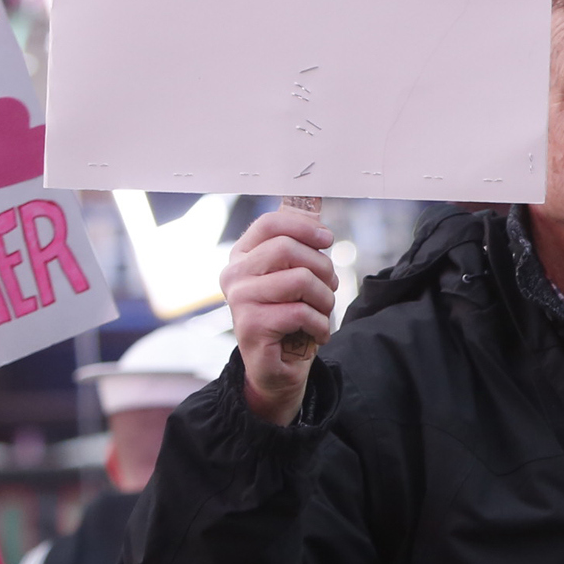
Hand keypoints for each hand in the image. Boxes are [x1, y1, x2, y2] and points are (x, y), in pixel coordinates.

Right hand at [224, 207, 336, 426]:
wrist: (280, 366)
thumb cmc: (291, 315)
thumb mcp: (296, 274)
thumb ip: (299, 239)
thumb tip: (314, 197)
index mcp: (243, 256)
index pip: (270, 223)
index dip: (305, 226)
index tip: (327, 239)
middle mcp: (234, 275)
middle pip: (288, 249)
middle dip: (323, 268)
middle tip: (330, 287)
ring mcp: (239, 301)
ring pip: (300, 280)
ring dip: (325, 299)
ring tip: (322, 312)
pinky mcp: (251, 326)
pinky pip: (301, 312)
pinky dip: (321, 324)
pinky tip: (316, 333)